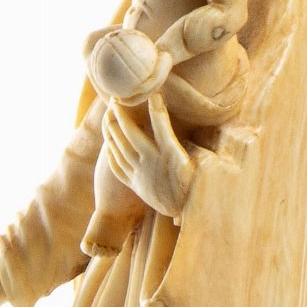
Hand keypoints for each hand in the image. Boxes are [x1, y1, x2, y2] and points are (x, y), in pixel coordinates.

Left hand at [101, 95, 193, 217]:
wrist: (183, 213)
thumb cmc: (193, 185)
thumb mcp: (198, 164)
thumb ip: (192, 144)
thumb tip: (194, 127)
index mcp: (171, 155)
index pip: (161, 125)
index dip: (157, 108)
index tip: (153, 93)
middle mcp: (152, 163)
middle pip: (131, 134)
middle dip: (121, 114)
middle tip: (115, 99)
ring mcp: (140, 174)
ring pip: (120, 148)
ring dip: (112, 130)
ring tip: (107, 116)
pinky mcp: (134, 185)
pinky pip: (117, 166)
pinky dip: (111, 152)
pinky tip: (109, 142)